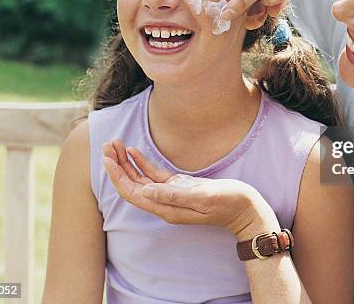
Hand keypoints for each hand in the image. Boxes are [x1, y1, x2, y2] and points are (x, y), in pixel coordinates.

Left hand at [102, 140, 279, 239]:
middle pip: (131, 185)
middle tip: (107, 145)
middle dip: (116, 166)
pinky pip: (154, 175)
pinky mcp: (180, 187)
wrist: (246, 209)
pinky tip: (134, 151)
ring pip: (140, 179)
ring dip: (126, 163)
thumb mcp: (202, 198)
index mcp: (166, 208)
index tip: (107, 157)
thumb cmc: (228, 204)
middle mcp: (164, 203)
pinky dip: (142, 163)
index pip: (132, 192)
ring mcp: (171, 194)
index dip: (117, 175)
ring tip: (115, 145)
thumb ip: (174, 195)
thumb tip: (146, 191)